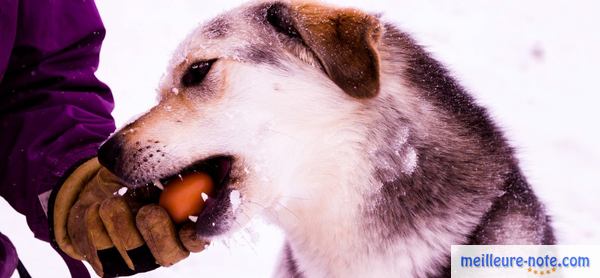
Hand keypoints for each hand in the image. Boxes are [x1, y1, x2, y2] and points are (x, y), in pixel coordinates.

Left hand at [53, 158, 207, 276]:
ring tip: (113, 199)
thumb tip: (191, 169)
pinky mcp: (106, 263)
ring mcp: (135, 258)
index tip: (187, 225)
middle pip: (169, 255)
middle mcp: (163, 247)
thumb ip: (172, 168)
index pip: (198, 240)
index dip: (195, 237)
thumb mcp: (152, 160)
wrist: (96, 184)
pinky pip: (98, 247)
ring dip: (119, 216)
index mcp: (184, 224)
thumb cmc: (135, 172)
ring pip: (131, 248)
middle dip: (159, 232)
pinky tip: (96, 208)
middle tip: (149, 211)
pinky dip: (94, 220)